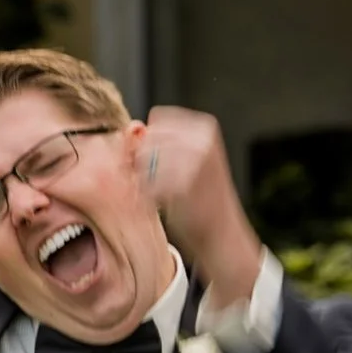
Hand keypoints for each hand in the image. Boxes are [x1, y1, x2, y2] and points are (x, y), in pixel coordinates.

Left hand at [141, 106, 263, 306]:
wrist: (220, 232)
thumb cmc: (198, 195)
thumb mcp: (183, 160)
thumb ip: (156, 142)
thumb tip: (131, 127)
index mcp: (204, 127)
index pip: (156, 120)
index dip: (147, 142)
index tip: (154, 162)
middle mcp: (201, 139)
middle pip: (147, 140)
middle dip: (142, 161)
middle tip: (153, 181)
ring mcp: (194, 161)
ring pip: (142, 161)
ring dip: (143, 179)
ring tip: (160, 193)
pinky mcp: (183, 185)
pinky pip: (146, 185)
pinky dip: (147, 196)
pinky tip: (162, 204)